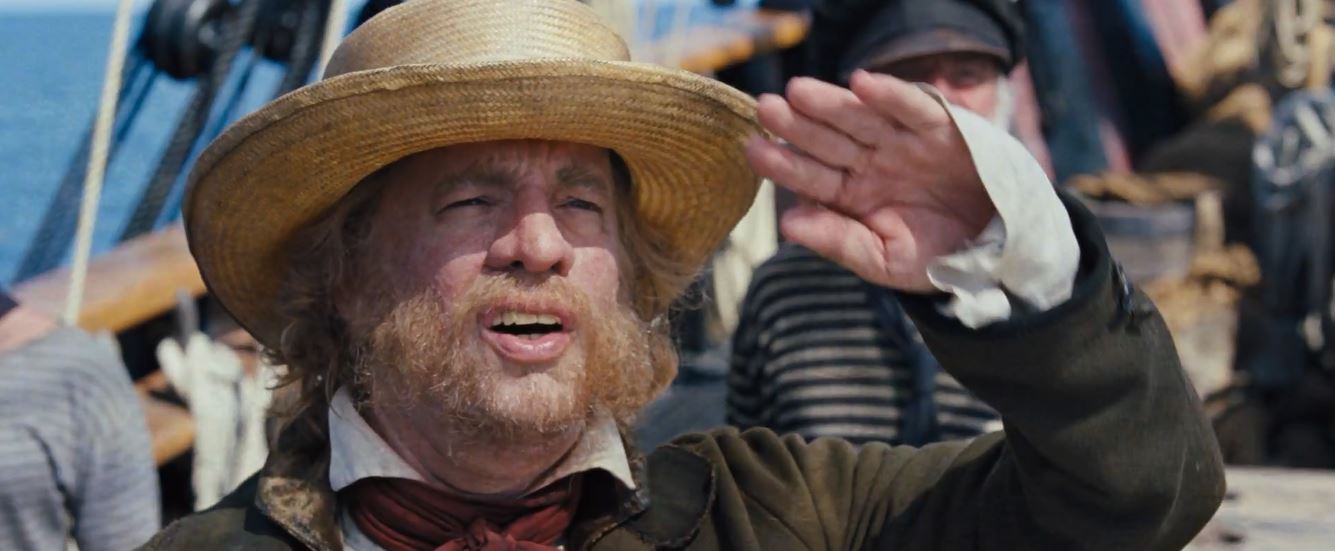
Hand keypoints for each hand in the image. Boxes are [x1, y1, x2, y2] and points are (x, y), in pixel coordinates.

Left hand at [745, 70, 995, 291]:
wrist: (996, 252)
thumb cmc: (934, 258)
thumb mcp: (884, 260)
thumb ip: (838, 241)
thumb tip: (788, 226)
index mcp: (850, 194)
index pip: (810, 176)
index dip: (782, 162)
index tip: (752, 149)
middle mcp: (871, 162)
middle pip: (827, 139)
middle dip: (797, 124)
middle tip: (765, 108)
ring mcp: (902, 142)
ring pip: (861, 118)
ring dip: (831, 103)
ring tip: (799, 92)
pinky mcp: (939, 127)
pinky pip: (912, 108)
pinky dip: (890, 96)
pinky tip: (862, 84)